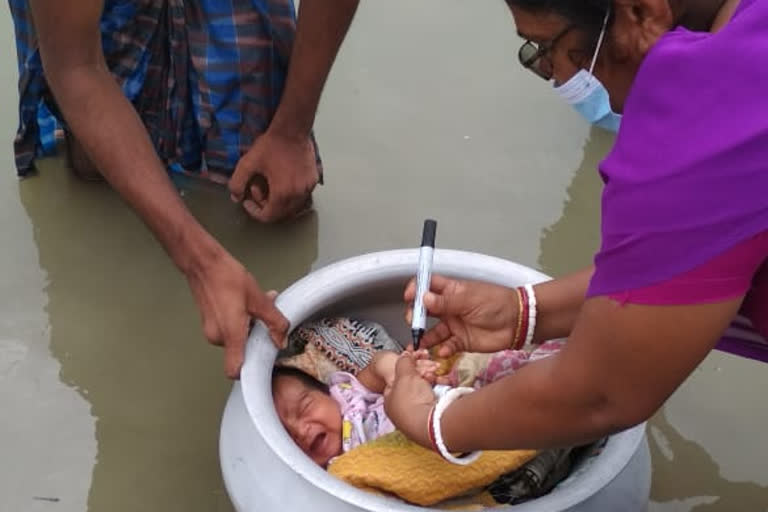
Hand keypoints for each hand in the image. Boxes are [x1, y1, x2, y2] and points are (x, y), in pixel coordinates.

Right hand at [186, 248, 288, 377]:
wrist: (204, 263)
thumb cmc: (227, 278)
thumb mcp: (259, 300)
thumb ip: (274, 323)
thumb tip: (281, 340)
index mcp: (230, 335)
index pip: (235, 370)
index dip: (249, 372)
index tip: (263, 365)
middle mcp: (217, 337)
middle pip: (241, 350)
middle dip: (257, 337)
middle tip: (267, 320)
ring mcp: (211, 329)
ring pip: (237, 337)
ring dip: (251, 326)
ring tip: (259, 305)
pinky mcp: (210, 321)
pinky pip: (229, 328)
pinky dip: (241, 320)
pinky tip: (248, 303)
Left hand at [229, 129, 318, 221]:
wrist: (292, 130)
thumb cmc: (271, 146)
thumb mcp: (248, 162)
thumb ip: (238, 182)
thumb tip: (236, 198)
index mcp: (282, 193)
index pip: (269, 216)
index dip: (255, 212)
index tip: (248, 202)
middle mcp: (298, 195)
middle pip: (281, 214)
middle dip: (267, 207)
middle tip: (258, 191)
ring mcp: (308, 188)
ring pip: (293, 206)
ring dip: (280, 203)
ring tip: (270, 187)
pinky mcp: (313, 180)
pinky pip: (301, 196)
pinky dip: (291, 195)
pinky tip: (283, 182)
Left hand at [383, 352, 436, 447]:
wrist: (430, 423)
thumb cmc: (412, 399)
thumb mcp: (405, 374)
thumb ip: (404, 362)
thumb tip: (404, 354)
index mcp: (389, 403)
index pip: (394, 383)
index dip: (404, 372)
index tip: (413, 365)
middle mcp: (401, 414)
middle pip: (412, 389)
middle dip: (421, 377)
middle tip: (429, 372)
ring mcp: (417, 419)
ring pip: (425, 395)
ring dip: (432, 384)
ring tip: (436, 378)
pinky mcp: (431, 422)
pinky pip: (435, 403)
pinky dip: (440, 394)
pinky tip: (444, 387)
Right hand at [405, 274, 519, 357]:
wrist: (518, 322)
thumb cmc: (496, 303)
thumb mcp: (469, 299)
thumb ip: (446, 301)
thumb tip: (423, 298)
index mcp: (451, 291)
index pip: (427, 286)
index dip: (416, 290)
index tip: (410, 297)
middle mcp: (449, 307)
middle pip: (424, 310)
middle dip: (415, 316)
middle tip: (413, 321)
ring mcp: (455, 325)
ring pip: (433, 332)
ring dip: (424, 338)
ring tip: (419, 344)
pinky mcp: (462, 341)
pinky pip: (447, 346)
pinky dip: (442, 349)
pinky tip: (443, 350)